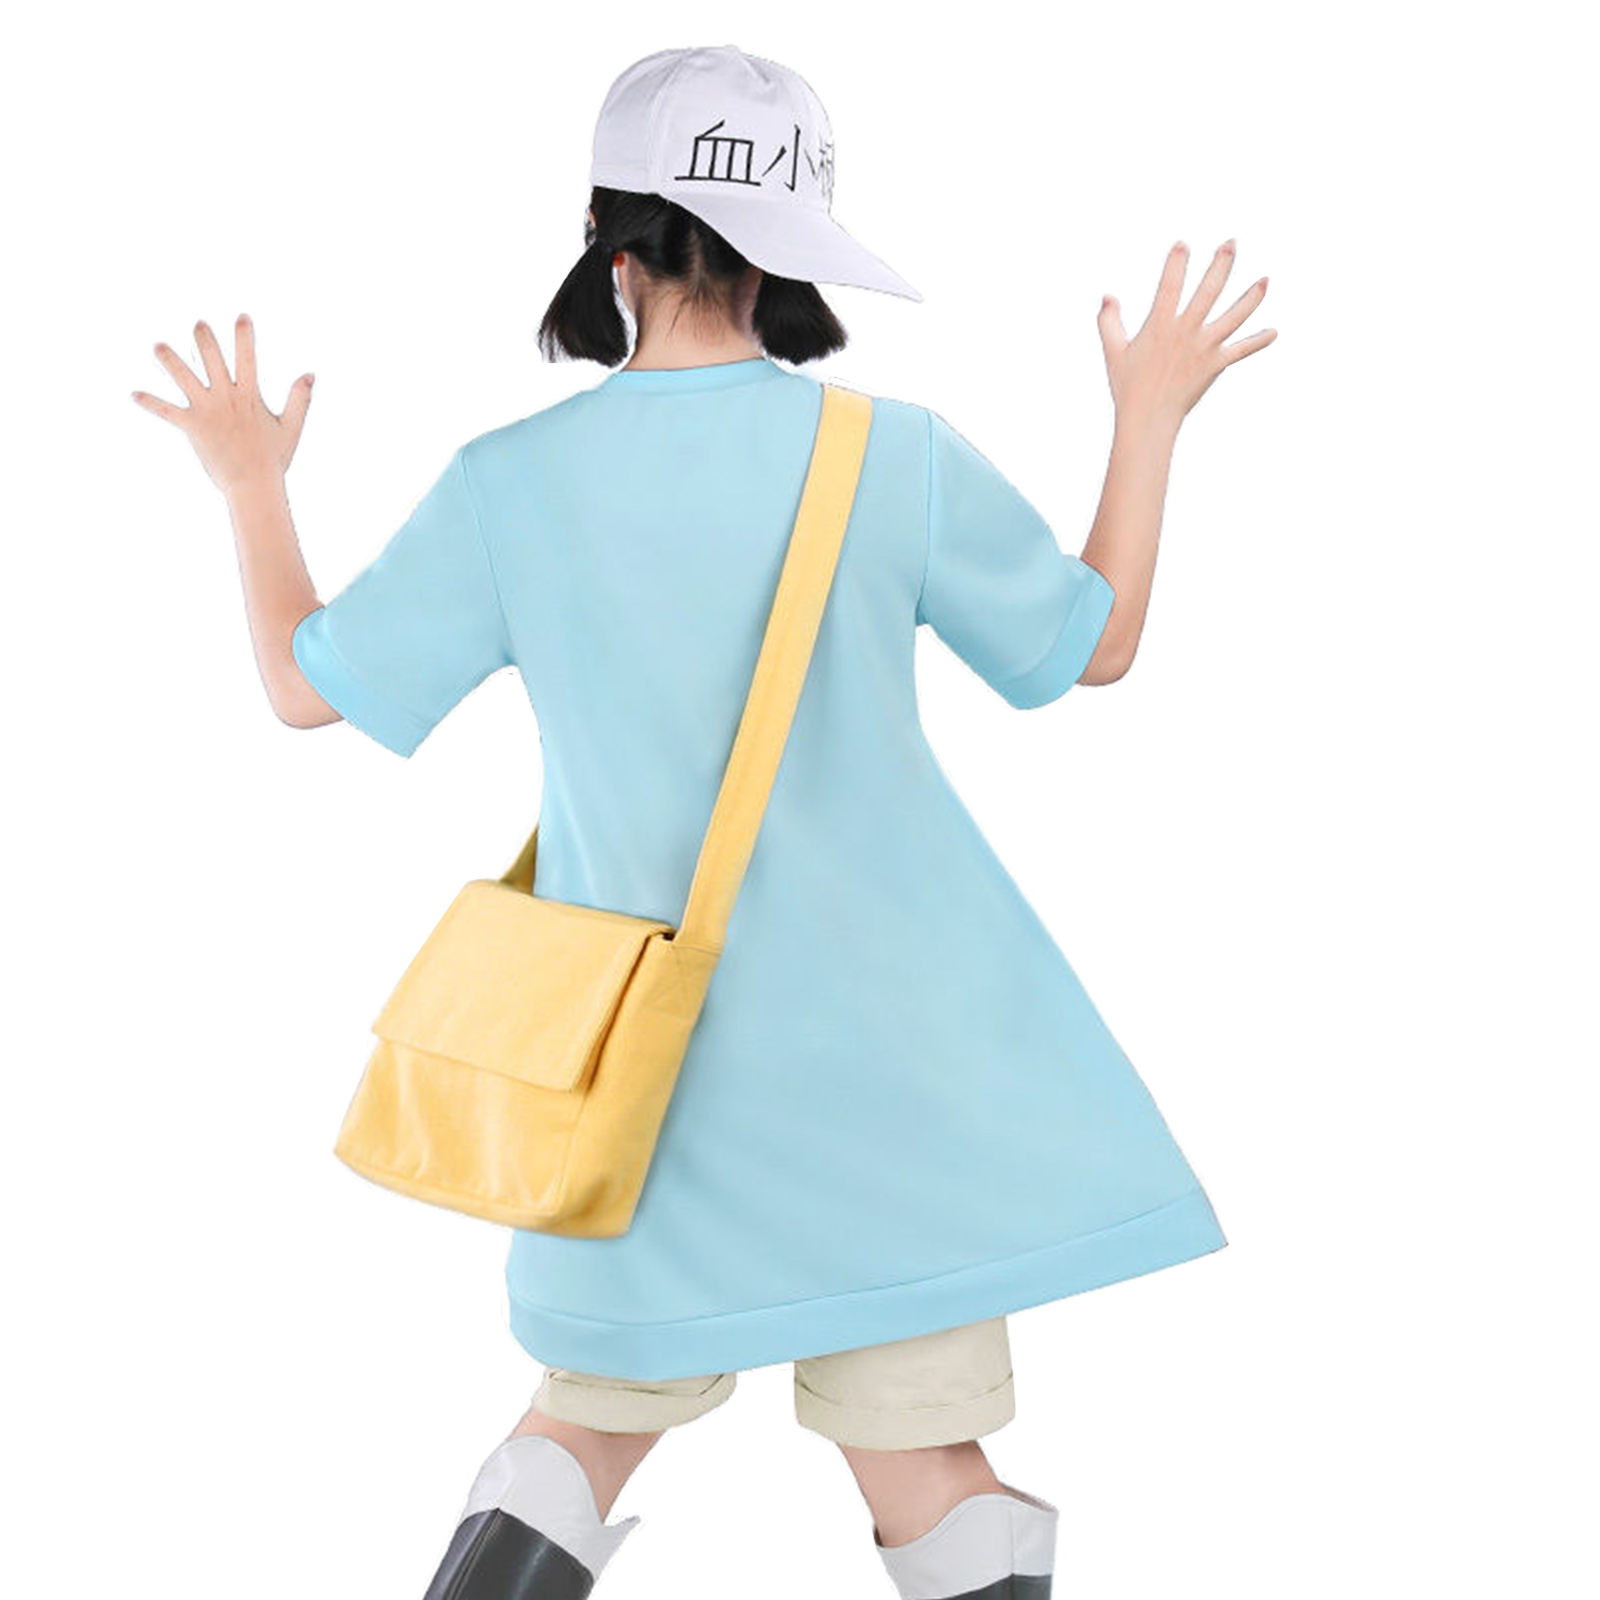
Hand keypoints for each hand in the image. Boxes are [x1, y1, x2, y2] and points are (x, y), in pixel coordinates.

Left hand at [132, 314, 313, 493]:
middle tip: (199, 324)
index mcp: (249, 395)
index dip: (245, 336)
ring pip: (183, 376)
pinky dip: (150, 403)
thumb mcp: (291, 427)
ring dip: (169, 360)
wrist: (254, 484)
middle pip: (212, 358)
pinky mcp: (192, 427)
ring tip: (157, 346)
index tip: (242, 317)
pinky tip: (134, 395)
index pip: (247, 358)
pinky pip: (166, 411)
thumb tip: (310, 374)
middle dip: (205, 339)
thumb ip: (300, 398)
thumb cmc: (274, 458)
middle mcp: (226, 397)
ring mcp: (207, 410)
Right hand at [1098, 240, 1275, 435]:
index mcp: (1159, 325)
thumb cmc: (1128, 387)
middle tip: (1232, 242)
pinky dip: (1258, 342)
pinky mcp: (1216, 365)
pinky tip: (1273, 333)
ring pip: (1235, 316)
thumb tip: (1107, 296)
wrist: (1148, 419)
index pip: (1170, 285)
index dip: (1176, 263)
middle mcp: (1186, 331)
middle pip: (1209, 290)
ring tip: (1266, 280)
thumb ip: (1109, 321)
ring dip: (1252, 297)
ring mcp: (1204, 347)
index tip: (1183, 244)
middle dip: (1221, 264)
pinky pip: (1242, 350)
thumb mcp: (1113, 351)